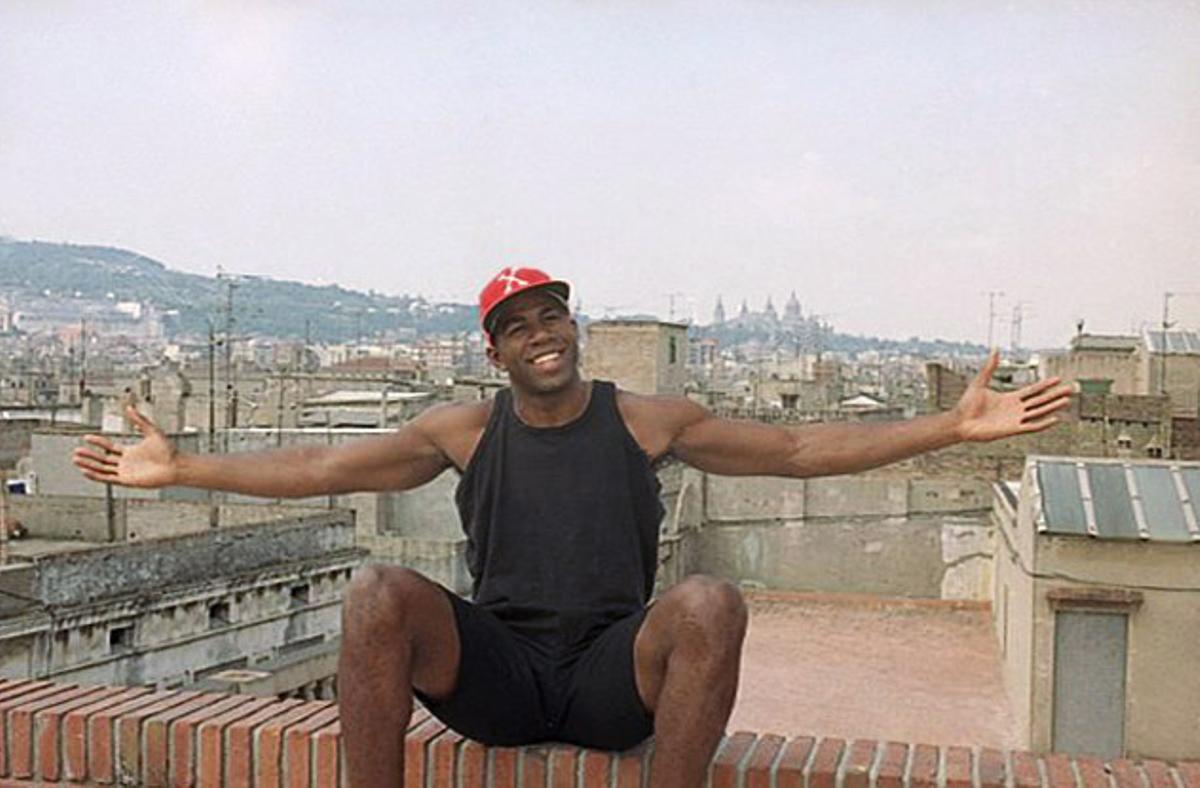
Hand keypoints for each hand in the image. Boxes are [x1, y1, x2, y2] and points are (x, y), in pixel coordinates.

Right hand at [72, 406, 178, 487]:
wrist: (175, 465)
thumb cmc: (167, 450)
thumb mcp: (151, 431)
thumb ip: (139, 419)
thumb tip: (130, 407)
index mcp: (130, 452)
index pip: (108, 447)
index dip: (97, 442)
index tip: (86, 437)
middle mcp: (126, 463)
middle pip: (102, 459)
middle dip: (89, 455)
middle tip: (76, 451)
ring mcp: (125, 472)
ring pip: (102, 469)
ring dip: (89, 465)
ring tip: (76, 459)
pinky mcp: (127, 480)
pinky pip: (107, 478)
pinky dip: (96, 475)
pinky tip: (85, 471)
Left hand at [952, 350, 1073, 441]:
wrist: (960, 422)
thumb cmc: (966, 404)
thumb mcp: (980, 382)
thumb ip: (989, 367)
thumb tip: (995, 350)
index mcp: (1010, 398)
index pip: (1033, 390)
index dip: (1045, 385)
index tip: (1058, 379)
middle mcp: (1015, 409)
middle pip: (1040, 400)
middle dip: (1056, 394)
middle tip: (1071, 389)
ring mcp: (1015, 419)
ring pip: (1039, 412)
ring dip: (1053, 406)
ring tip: (1067, 400)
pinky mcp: (1012, 429)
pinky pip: (1032, 426)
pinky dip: (1043, 423)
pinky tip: (1055, 418)